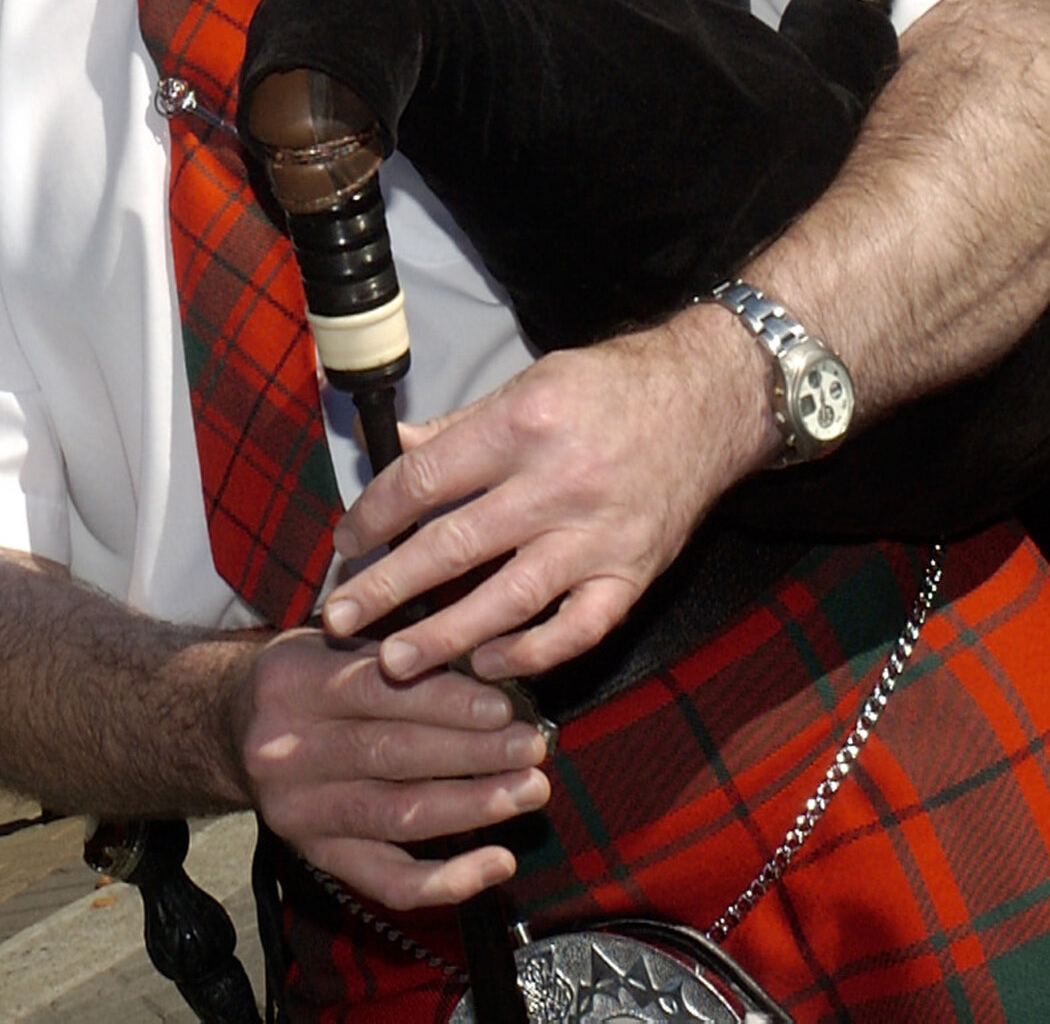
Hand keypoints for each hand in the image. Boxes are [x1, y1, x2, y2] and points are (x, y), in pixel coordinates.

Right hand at [232, 630, 554, 909]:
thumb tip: (488, 664)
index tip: (503, 708)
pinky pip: (388, 879)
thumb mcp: (330, 641)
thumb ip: (393, 652)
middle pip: (393, 755)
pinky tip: (496, 862)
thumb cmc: (302, 678)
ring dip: (473, 807)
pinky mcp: (315, 855)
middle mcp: (287, 751)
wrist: (226, 728)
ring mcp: (299, 811)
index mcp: (293, 685)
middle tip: (531, 749)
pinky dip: (447, 879)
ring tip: (528, 792)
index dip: (446, 702)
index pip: (379, 693)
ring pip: (398, 815)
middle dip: (473, 754)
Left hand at [319, 311, 770, 684]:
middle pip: (453, 547)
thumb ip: (460, 425)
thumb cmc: (611, 389)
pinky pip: (575, 631)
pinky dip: (530, 654)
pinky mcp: (632, 575)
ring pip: (507, 601)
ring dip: (444, 637)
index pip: (426, 479)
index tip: (347, 542)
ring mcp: (597, 537)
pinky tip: (488, 664)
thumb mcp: (530, 384)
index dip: (375, 515)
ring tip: (395, 662)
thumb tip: (395, 448)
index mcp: (522, 426)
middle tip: (340, 618)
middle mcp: (557, 485)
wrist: (709, 401)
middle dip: (387, 588)